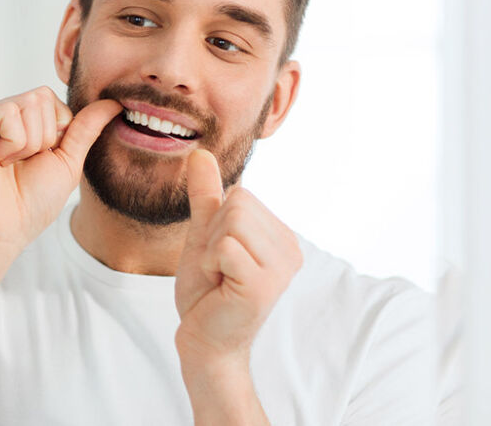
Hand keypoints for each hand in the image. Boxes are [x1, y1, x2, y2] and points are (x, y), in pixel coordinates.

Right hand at [0, 87, 120, 252]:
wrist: (3, 231)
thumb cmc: (30, 203)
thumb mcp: (67, 160)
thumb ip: (85, 128)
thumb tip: (114, 102)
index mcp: (14, 122)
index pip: (50, 98)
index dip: (56, 132)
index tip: (36, 160)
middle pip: (41, 96)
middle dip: (44, 137)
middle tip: (20, 164)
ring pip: (28, 103)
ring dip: (29, 144)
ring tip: (7, 165)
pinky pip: (9, 114)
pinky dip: (13, 145)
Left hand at [174, 150, 302, 364]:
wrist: (203, 339)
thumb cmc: (206, 292)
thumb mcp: (203, 234)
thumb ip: (206, 196)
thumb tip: (199, 153)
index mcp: (282, 236)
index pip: (241, 194)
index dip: (216, 223)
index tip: (220, 257)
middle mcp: (291, 249)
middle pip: (238, 202)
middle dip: (213, 235)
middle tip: (218, 270)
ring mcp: (281, 268)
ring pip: (231, 221)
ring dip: (211, 250)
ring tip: (220, 277)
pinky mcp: (263, 285)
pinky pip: (224, 246)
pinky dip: (210, 264)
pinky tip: (220, 288)